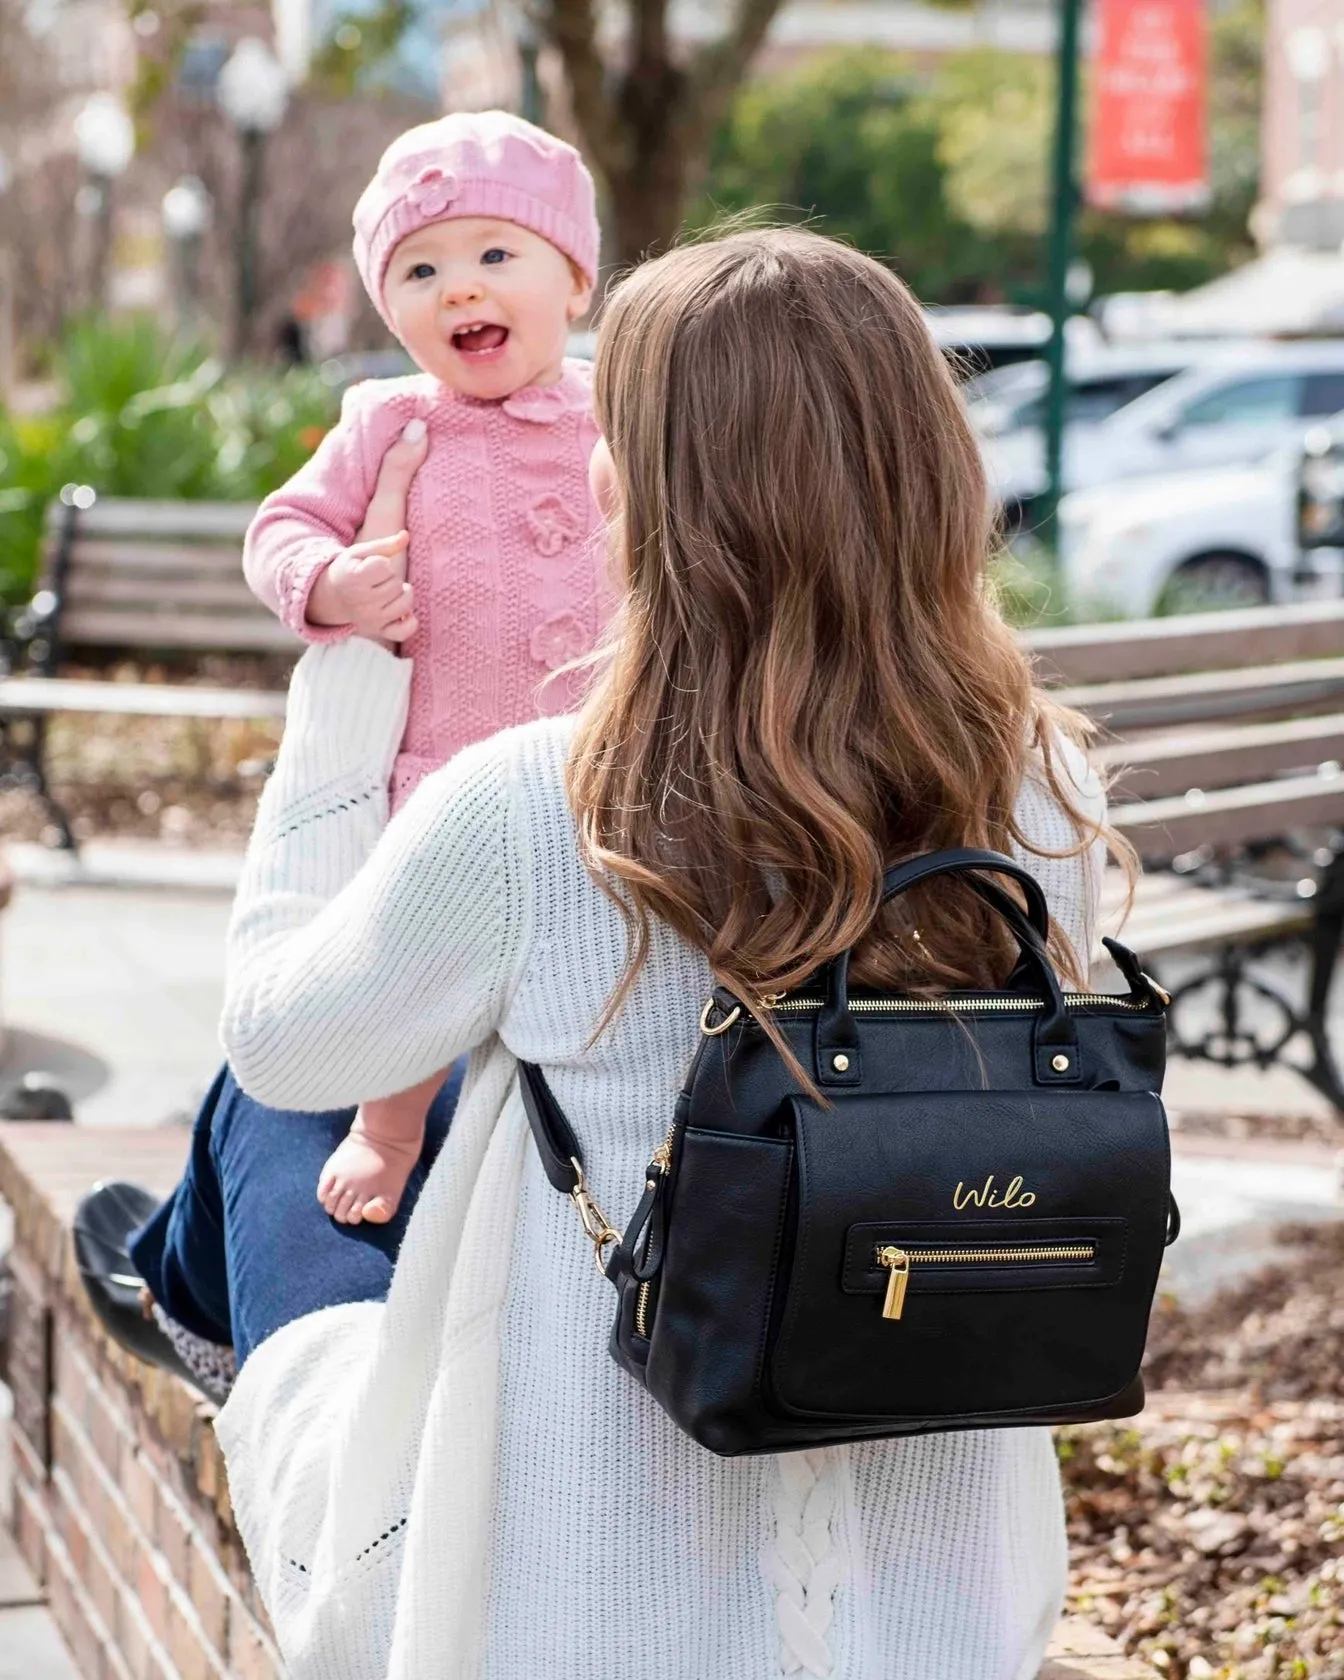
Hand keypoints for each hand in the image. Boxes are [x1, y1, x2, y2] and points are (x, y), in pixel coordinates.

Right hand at [306, 416, 428, 642]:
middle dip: (398, 579)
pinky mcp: (375, 635)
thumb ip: (398, 468)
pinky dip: (406, 623)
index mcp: (353, 562)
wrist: (349, 594)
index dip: (389, 550)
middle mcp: (357, 592)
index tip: (397, 541)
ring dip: (403, 599)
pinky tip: (395, 612)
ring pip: (404, 605)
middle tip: (386, 571)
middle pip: (398, 586)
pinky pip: (405, 628)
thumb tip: (419, 424)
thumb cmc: (371, 547)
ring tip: (389, 588)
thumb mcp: (382, 509)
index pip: (380, 561)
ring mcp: (366, 617)